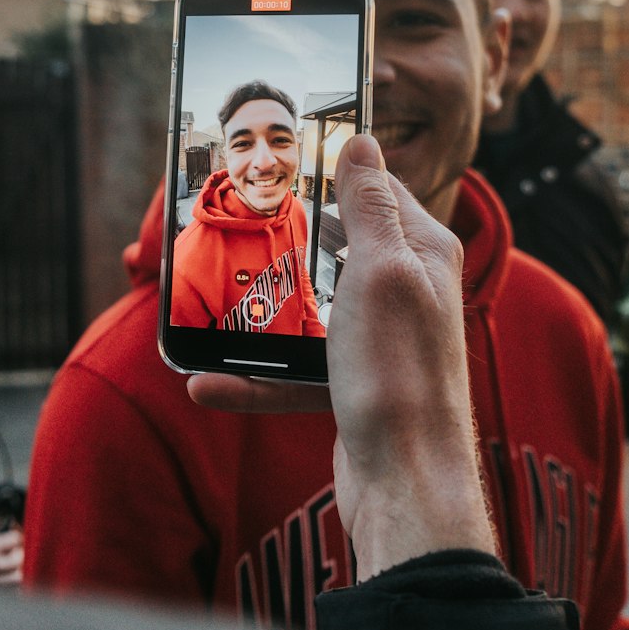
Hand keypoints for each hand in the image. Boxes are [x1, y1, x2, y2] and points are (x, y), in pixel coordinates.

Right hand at [188, 134, 494, 578]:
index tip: (280, 161)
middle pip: (334, 246)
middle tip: (231, 225)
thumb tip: (361, 141)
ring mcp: (379, 341)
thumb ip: (369, 208)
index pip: (376, 190)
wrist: (406, 488)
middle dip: (284, 239)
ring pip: (308, 308)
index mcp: (421, 253)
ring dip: (259, 311)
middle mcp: (406, 291)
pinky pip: (297, 368)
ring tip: (208, 303)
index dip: (331, 173)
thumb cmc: (400, 376)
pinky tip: (207, 385)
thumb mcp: (381, 272)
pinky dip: (256, 377)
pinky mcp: (354, 385)